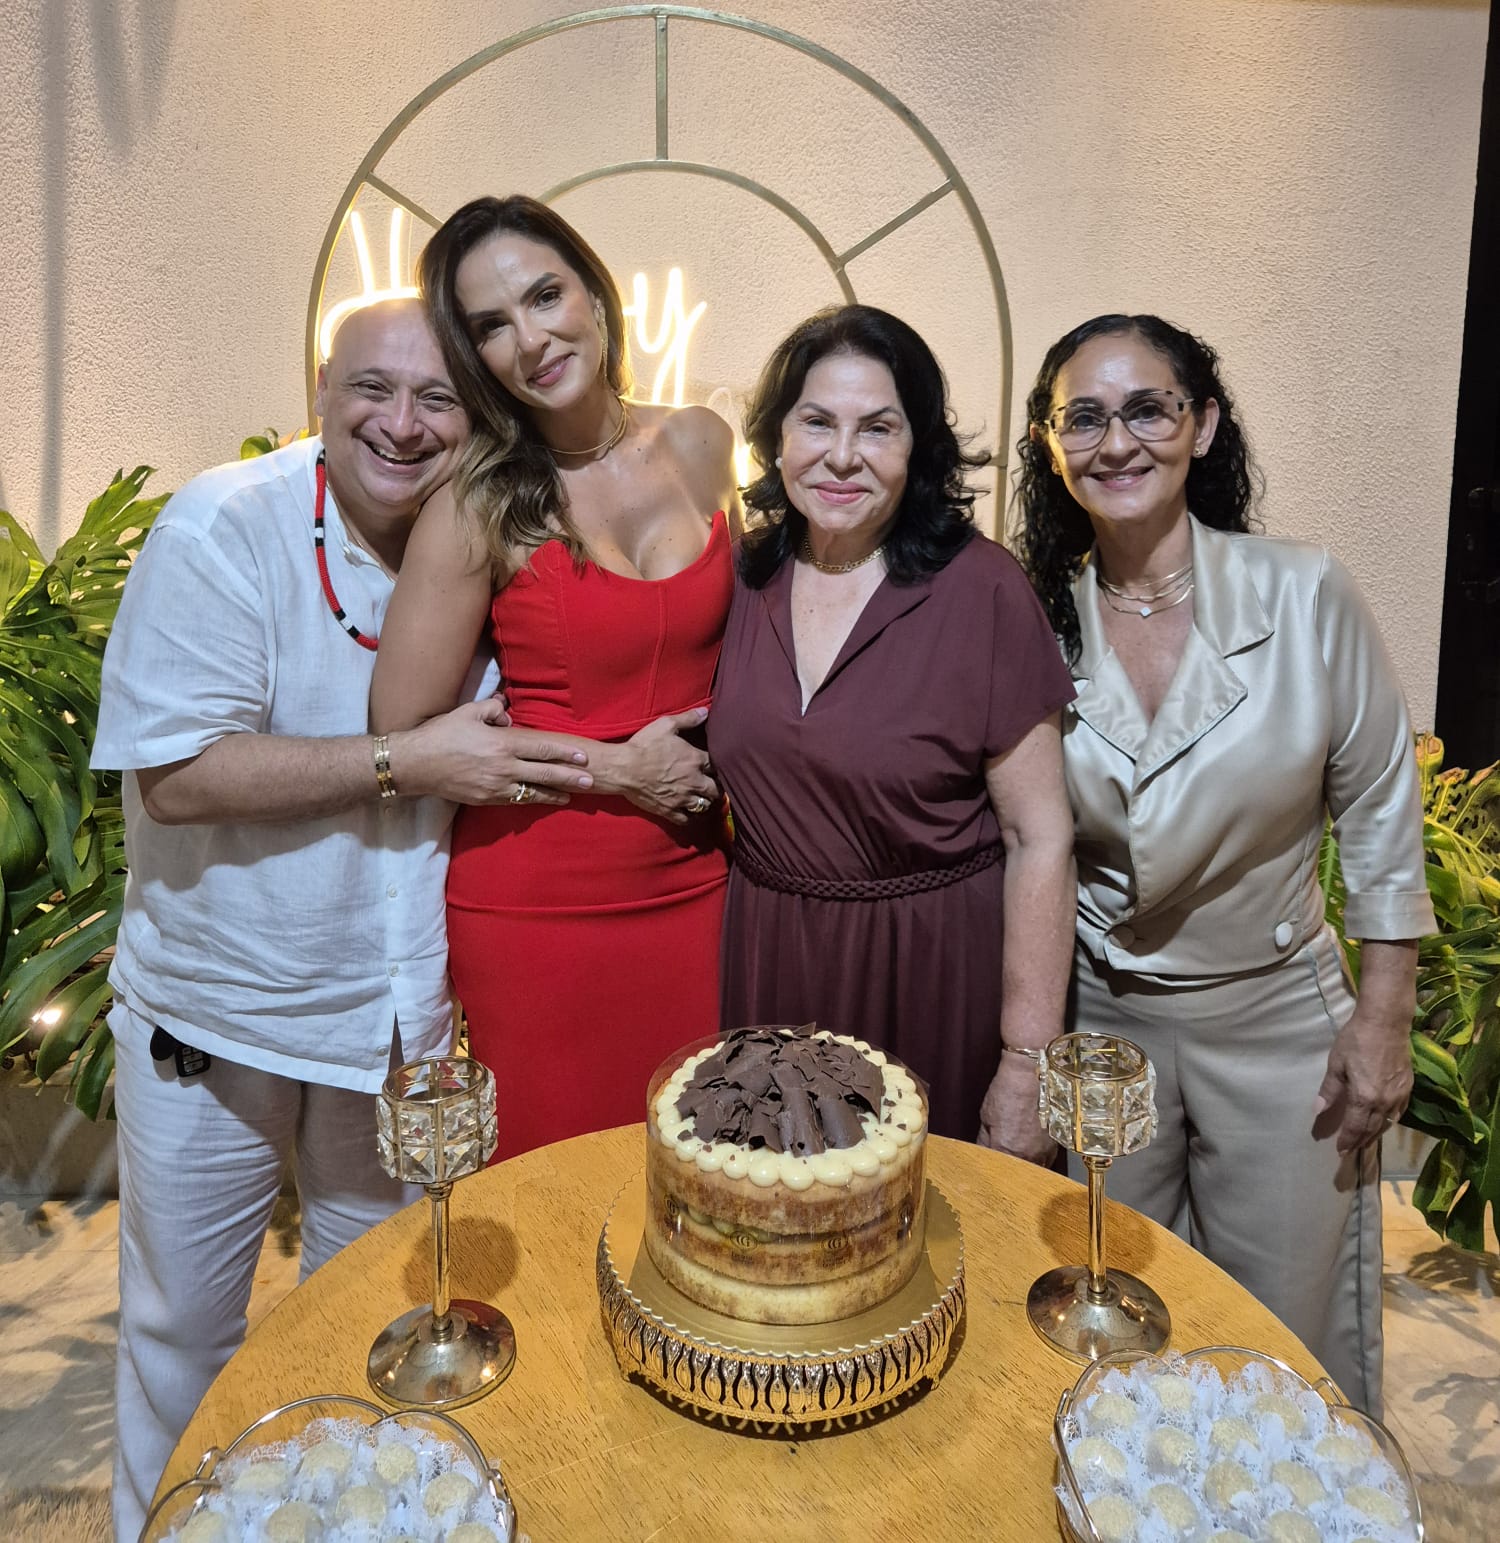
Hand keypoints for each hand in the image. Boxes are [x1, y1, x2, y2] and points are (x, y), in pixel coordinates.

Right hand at [392, 699, 592, 805]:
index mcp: (502, 744)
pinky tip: (541, 800)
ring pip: (533, 792)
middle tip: (590, 780)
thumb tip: (507, 712)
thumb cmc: (440, 734)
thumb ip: (493, 710)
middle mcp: (503, 768)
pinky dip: (531, 800)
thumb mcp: (467, 712)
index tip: (583, 756)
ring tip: (572, 795)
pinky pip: (515, 800)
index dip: (565, 752)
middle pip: (545, 773)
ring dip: (555, 794)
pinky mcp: (486, 800)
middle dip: (569, 777)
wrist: (415, 765)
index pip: (542, 748)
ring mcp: (495, 787)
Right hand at [611, 708, 717, 823]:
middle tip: (712, 784)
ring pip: (704, 805)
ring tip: (702, 797)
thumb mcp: (665, 725)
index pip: (717, 765)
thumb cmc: (644, 745)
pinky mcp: (669, 810)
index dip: (717, 766)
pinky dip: (690, 817)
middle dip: (716, 787)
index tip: (714, 766)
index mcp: (695, 760)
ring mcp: (682, 798)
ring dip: (705, 801)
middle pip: (716, 789)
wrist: (623, 768)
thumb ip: (688, 718)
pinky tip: (689, 812)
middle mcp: (693, 781)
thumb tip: (705, 711)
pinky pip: (687, 819)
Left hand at [977, 1051, 1056, 1164]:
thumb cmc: (1008, 1092)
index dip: (990, 1169)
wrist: (1033, 1075)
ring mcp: (1044, 1152)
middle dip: (1008, 1172)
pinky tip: (1032, 1149)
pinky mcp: (1056, 1145)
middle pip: (1015, 1175)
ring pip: (1033, 1170)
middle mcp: (1027, 1156)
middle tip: (1003, 1164)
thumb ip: (985, 1140)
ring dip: (1025, 1167)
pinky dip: (1038, 1158)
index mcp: (1005, 1151)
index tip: (987, 1166)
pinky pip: (1046, 1160)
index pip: (994, 1171)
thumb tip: (984, 1152)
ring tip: (1019, 1158)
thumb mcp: (986, 1116)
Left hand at [1313, 999, 1413, 1154]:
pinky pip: (1400, 1113)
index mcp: (1364, 1097)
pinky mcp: (1408, 1088)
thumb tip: (1318, 1110)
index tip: (1340, 1151)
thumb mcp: (1336, 1064)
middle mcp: (1384, 1102)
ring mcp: (1399, 1096)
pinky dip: (1390, 1122)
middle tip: (1350, 1150)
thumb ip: (1329, 1090)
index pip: (1355, 1127)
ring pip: (1388, 1123)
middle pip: (1372, 1129)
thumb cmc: (1356, 1041)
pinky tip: (1384, 1122)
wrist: (1386, 1024)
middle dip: (1360, 1141)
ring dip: (1375, 1134)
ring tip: (1365, 1141)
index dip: (1347, 1141)